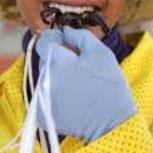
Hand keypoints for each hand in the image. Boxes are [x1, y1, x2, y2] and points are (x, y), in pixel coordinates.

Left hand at [35, 27, 136, 142]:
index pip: (44, 41)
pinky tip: (73, 95)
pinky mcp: (42, 115)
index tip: (67, 40)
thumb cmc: (108, 83)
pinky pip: (44, 95)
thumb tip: (65, 30)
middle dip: (58, 57)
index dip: (56, 38)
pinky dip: (55, 92)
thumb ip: (79, 35)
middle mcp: (44, 80)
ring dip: (56, 74)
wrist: (111, 122)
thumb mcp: (100, 52)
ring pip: (44, 76)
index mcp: (57, 61)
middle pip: (44, 59)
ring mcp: (41, 99)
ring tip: (78, 81)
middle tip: (79, 64)